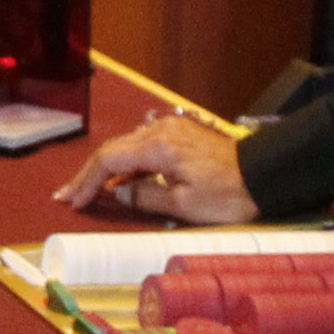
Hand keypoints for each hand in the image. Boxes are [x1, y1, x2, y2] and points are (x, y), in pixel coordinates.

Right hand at [54, 110, 254, 222]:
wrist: (265, 175)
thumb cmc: (229, 194)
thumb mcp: (183, 204)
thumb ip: (144, 197)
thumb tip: (118, 193)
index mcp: (158, 147)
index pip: (108, 160)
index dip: (87, 181)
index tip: (74, 201)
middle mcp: (161, 130)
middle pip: (113, 149)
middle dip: (89, 174)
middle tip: (68, 195)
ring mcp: (171, 129)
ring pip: (127, 146)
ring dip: (107, 168)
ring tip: (88, 189)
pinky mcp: (180, 134)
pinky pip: (144, 146)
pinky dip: (128, 163)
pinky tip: (122, 180)